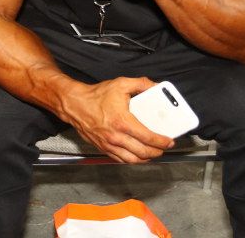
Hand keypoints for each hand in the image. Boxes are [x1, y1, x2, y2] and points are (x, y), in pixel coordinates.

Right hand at [58, 76, 173, 162]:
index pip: (149, 138)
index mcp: (123, 122)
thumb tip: (155, 86)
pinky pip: (121, 160)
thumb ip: (141, 84)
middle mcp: (116, 137)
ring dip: (146, 158)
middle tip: (163, 147)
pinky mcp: (103, 148)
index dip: (162, 142)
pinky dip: (132, 160)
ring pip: (133, 160)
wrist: (75, 104)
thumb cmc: (95, 96)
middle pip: (144, 152)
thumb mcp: (120, 84)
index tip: (169, 141)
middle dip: (158, 152)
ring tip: (153, 153)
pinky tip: (136, 154)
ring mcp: (109, 144)